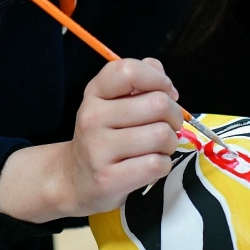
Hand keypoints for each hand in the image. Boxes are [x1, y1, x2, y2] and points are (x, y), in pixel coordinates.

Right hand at [0, 58, 182, 221]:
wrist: (75, 178)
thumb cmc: (105, 135)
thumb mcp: (114, 101)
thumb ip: (141, 80)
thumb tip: (167, 86)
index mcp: (95, 92)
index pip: (129, 70)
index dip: (158, 79)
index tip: (166, 92)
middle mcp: (92, 117)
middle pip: (158, 104)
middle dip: (174, 117)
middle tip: (167, 126)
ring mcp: (97, 149)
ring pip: (161, 135)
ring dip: (169, 143)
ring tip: (157, 147)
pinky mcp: (107, 178)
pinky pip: (156, 164)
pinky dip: (163, 165)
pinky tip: (150, 165)